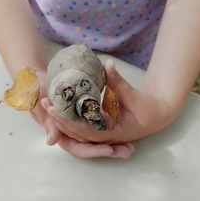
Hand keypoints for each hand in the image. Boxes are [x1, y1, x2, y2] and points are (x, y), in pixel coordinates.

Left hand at [41, 59, 173, 149]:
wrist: (155, 115)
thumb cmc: (147, 109)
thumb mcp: (133, 96)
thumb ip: (118, 81)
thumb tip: (107, 63)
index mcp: (110, 134)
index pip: (84, 131)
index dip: (67, 121)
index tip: (53, 109)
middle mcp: (102, 136)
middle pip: (75, 132)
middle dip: (58, 120)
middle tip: (44, 102)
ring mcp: (99, 132)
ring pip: (76, 129)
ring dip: (61, 118)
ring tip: (46, 101)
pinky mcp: (98, 125)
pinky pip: (81, 123)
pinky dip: (69, 115)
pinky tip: (59, 105)